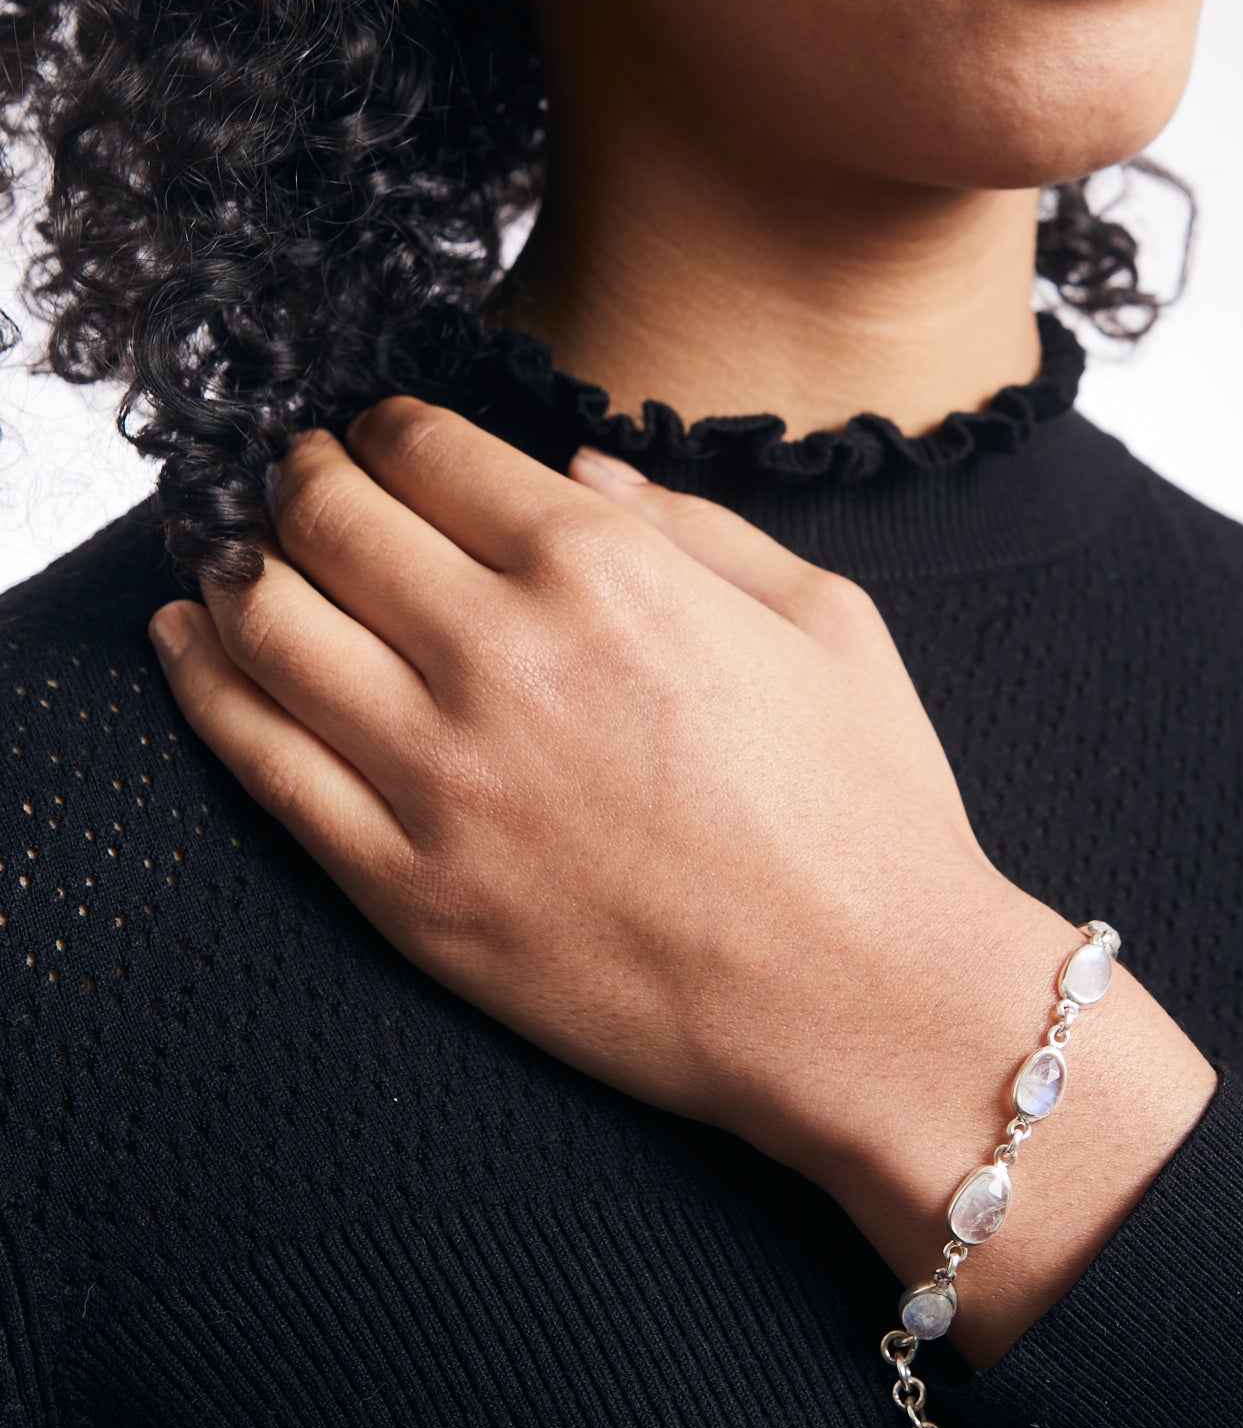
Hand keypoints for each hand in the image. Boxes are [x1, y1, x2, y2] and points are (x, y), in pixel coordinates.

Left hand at [145, 396, 1047, 1179]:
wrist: (865, 1000)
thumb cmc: (868, 813)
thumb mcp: (828, 619)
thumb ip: (697, 522)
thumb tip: (585, 465)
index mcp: (609, 572)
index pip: (431, 452)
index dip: (387, 427)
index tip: (380, 434)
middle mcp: (505, 656)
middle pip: (328, 521)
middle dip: (301, 478)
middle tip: (301, 479)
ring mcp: (442, 779)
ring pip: (268, 626)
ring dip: (237, 565)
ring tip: (241, 555)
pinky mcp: (409, 891)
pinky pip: (260, 763)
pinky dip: (204, 685)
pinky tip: (191, 646)